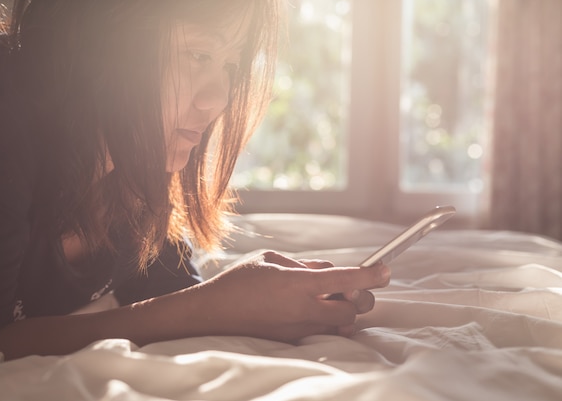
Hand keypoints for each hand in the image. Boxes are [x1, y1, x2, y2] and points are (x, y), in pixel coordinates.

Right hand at [193, 251, 389, 341]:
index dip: (372, 274)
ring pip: (341, 324)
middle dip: (358, 297)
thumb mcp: (271, 260)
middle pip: (353, 308)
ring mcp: (300, 329)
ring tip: (323, 297)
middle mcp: (304, 309)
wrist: (214, 313)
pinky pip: (323, 332)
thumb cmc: (239, 280)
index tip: (386, 270)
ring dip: (342, 310)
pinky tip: (310, 309)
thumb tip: (329, 272)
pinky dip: (326, 321)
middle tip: (344, 287)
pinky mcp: (293, 341)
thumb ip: (305, 265)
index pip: (347, 279)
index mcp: (298, 283)